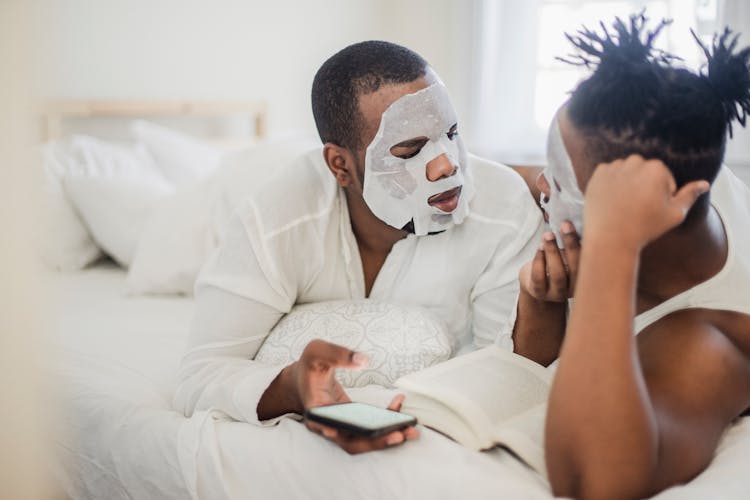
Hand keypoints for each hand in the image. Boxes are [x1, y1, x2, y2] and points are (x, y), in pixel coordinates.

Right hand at [292, 339, 418, 453]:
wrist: (309, 376)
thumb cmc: (311, 364)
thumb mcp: (317, 351)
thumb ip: (336, 353)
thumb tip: (362, 360)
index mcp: (314, 407)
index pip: (323, 425)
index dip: (335, 432)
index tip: (341, 432)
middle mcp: (328, 423)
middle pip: (350, 441)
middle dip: (375, 441)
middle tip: (398, 435)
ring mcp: (342, 425)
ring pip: (364, 439)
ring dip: (387, 437)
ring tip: (410, 430)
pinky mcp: (354, 422)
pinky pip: (371, 427)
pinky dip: (387, 420)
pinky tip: (399, 403)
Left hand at [519, 222, 580, 302]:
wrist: (537, 283)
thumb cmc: (558, 263)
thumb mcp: (570, 254)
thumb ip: (578, 244)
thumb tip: (585, 218)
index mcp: (588, 278)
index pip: (591, 263)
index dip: (586, 244)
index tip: (581, 226)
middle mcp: (575, 289)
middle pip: (576, 269)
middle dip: (570, 245)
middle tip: (564, 225)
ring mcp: (557, 294)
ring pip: (558, 275)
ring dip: (553, 252)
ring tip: (548, 235)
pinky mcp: (540, 293)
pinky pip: (539, 278)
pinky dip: (539, 260)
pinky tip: (540, 247)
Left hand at [583, 155, 709, 249]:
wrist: (610, 239)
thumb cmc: (645, 228)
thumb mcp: (675, 214)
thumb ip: (690, 195)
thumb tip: (704, 183)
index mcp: (656, 168)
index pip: (664, 177)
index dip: (662, 195)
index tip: (652, 209)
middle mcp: (635, 162)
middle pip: (645, 171)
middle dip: (645, 185)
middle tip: (638, 207)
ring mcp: (614, 167)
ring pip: (627, 171)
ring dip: (628, 183)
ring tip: (625, 205)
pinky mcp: (598, 174)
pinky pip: (610, 174)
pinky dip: (612, 184)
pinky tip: (612, 200)